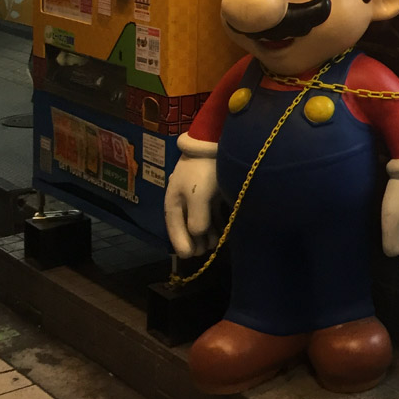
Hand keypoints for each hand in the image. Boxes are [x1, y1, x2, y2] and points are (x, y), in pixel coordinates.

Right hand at [164, 139, 219, 258]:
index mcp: (173, 203)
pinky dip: (218, 223)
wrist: (214, 142)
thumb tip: (197, 236)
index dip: (182, 244)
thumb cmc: (203, 171)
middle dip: (196, 240)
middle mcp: (184, 202)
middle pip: (188, 227)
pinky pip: (213, 212)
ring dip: (208, 233)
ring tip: (217, 242)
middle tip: (207, 250)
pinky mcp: (213, 192)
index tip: (191, 256)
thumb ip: (196, 219)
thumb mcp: (197, 197)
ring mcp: (199, 196)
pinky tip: (225, 230)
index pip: (174, 229)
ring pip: (202, 221)